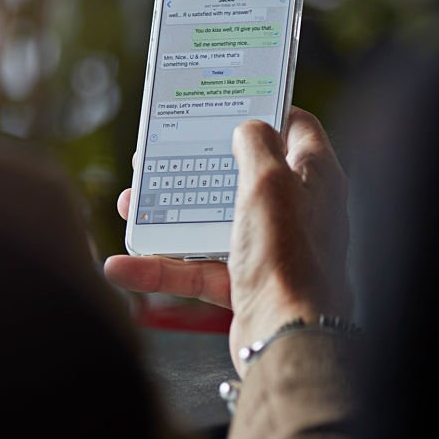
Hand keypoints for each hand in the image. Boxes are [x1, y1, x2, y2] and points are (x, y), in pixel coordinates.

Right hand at [104, 108, 349, 374]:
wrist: (287, 335)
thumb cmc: (287, 254)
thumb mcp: (268, 180)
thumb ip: (256, 143)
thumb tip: (249, 127)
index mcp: (315, 177)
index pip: (296, 128)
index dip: (265, 110)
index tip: (228, 103)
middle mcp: (298, 209)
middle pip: (242, 175)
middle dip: (196, 166)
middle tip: (159, 155)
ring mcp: (271, 247)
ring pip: (213, 222)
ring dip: (168, 215)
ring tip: (128, 204)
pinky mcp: (247, 282)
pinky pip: (199, 269)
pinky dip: (161, 268)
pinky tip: (123, 266)